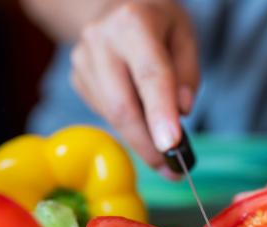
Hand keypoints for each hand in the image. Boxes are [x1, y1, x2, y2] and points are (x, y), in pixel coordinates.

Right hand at [70, 0, 197, 176]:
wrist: (114, 5)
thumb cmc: (157, 23)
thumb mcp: (185, 35)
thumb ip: (189, 74)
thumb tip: (182, 112)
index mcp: (134, 22)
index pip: (149, 75)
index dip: (160, 114)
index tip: (172, 146)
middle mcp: (101, 40)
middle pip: (122, 106)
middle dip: (148, 144)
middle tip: (172, 170)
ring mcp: (83, 60)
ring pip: (112, 116)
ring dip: (140, 140)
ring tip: (163, 150)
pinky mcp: (77, 78)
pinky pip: (105, 113)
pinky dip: (127, 125)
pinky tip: (139, 114)